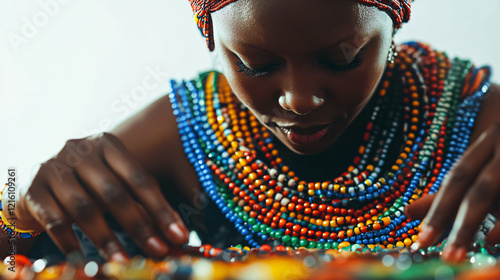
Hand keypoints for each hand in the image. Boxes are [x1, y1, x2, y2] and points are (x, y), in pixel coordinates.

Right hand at [13, 132, 189, 260]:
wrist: (36, 182)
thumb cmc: (87, 184)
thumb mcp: (114, 184)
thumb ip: (141, 202)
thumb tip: (176, 233)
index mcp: (108, 144)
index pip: (140, 178)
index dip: (161, 210)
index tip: (179, 236)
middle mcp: (81, 150)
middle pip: (114, 192)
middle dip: (139, 226)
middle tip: (158, 251)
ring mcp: (54, 168)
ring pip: (85, 208)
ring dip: (107, 239)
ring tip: (123, 262)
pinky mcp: (33, 189)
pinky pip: (55, 220)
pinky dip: (71, 242)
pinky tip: (83, 259)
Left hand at [406, 123, 499, 262]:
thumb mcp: (478, 169)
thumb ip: (445, 193)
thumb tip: (407, 213)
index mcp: (488, 141)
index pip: (457, 178)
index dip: (439, 210)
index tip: (422, 240)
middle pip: (481, 190)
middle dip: (463, 225)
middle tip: (448, 256)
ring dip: (492, 228)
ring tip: (471, 252)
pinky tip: (495, 240)